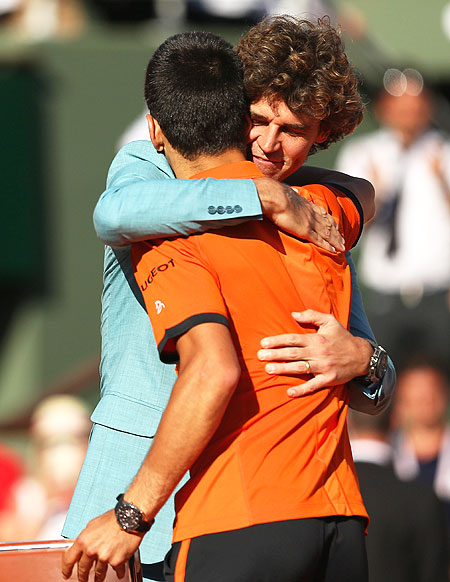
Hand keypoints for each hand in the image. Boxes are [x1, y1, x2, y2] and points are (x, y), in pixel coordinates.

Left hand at [61, 510, 142, 581]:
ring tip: (99, 579)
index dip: (66, 569)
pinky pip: (115, 570)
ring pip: (98, 573)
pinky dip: (117, 572)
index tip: (66, 574)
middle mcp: (91, 550)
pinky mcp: (116, 561)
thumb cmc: (114, 518)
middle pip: (83, 569)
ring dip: (98, 577)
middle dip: (82, 577)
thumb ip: (86, 538)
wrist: (130, 517)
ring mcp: (104, 557)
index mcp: (83, 540)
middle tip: (83, 579)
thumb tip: (83, 546)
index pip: (69, 559)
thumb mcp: (93, 524)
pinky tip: (118, 572)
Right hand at [254, 178, 344, 252]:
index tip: (336, 226)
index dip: (330, 221)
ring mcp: (310, 222)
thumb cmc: (276, 195)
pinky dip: (327, 246)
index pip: (323, 214)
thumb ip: (291, 194)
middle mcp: (312, 214)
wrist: (275, 197)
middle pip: (328, 225)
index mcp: (307, 205)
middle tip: (343, 240)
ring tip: (342, 247)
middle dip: (337, 234)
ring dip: (336, 241)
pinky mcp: (305, 230)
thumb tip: (291, 190)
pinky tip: (333, 250)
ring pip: (327, 234)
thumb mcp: (287, 192)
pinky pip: (319, 240)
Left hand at [257, 310, 372, 396]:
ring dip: (283, 369)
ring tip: (268, 369)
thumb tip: (293, 314)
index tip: (263, 343)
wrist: (362, 356)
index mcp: (316, 339)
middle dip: (275, 354)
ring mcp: (323, 367)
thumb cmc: (342, 338)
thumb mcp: (330, 321)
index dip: (277, 341)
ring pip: (300, 368)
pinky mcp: (329, 379)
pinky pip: (313, 385)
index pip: (293, 339)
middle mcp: (318, 352)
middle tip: (259, 356)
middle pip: (293, 353)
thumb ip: (311, 315)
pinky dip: (302, 390)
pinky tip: (289, 392)